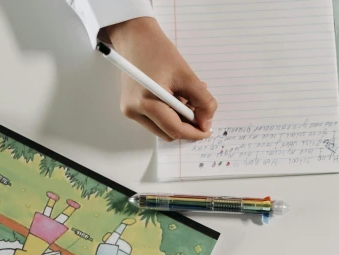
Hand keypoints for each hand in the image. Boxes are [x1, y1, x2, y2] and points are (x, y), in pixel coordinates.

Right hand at [104, 17, 216, 141]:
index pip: (175, 129)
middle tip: (199, 109)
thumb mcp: (187, 76)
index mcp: (146, 103)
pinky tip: (175, 97)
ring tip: (186, 98)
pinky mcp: (130, 107)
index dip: (195, 132)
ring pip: (162, 128)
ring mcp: (130, 110)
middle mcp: (134, 110)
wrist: (136, 38)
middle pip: (168, 132)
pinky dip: (169, 114)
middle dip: (187, 125)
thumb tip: (206, 124)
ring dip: (178, 120)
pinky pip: (155, 120)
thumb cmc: (158, 52)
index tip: (207, 130)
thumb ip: (202, 102)